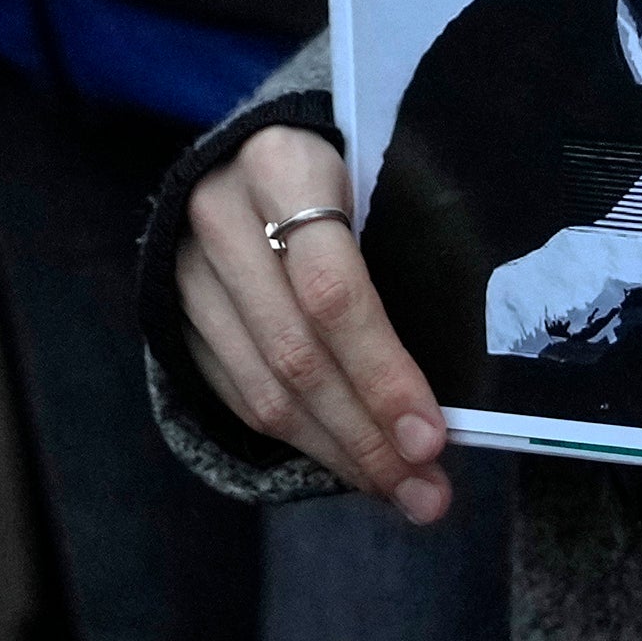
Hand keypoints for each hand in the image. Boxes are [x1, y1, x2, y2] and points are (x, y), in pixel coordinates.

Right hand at [173, 127, 457, 523]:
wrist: (244, 148)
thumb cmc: (341, 162)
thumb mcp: (376, 173)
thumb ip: (409, 249)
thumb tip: (465, 376)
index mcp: (280, 165)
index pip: (333, 289)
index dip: (382, 371)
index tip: (432, 435)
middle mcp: (220, 218)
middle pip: (298, 354)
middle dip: (368, 436)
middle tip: (427, 491)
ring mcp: (188, 272)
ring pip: (265, 390)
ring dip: (339, 453)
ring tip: (401, 492)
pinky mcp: (176, 315)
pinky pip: (241, 397)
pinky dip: (302, 440)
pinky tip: (352, 462)